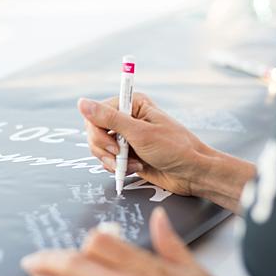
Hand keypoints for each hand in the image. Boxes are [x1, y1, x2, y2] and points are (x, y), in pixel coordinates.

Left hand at [20, 208, 270, 275]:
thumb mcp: (197, 273)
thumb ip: (171, 244)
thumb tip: (159, 219)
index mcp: (151, 269)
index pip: (104, 243)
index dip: (90, 242)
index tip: (85, 245)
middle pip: (77, 262)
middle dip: (51, 258)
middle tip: (36, 258)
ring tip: (38, 274)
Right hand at [79, 94, 207, 196]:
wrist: (193, 173)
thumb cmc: (175, 149)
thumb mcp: (141, 133)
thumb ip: (109, 119)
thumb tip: (81, 102)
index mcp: (132, 104)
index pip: (96, 113)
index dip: (98, 131)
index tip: (112, 144)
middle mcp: (128, 118)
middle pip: (94, 131)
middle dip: (104, 149)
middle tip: (121, 157)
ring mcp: (128, 137)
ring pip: (100, 148)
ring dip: (113, 161)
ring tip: (133, 165)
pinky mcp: (129, 154)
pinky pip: (109, 160)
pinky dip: (118, 168)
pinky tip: (136, 168)